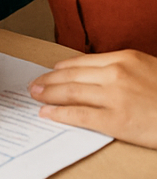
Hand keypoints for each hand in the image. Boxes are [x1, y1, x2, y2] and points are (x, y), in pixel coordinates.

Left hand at [29, 50, 156, 147]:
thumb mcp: (147, 69)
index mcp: (124, 58)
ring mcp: (115, 97)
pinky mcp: (117, 121)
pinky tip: (47, 113)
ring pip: (70, 93)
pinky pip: (80, 115)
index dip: (61, 68)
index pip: (81, 61)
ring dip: (48, 94)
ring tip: (35, 96)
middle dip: (48, 80)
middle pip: (71, 75)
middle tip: (33, 84)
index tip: (50, 72)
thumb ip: (122, 68)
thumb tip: (97, 73)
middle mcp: (115, 73)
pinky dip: (59, 114)